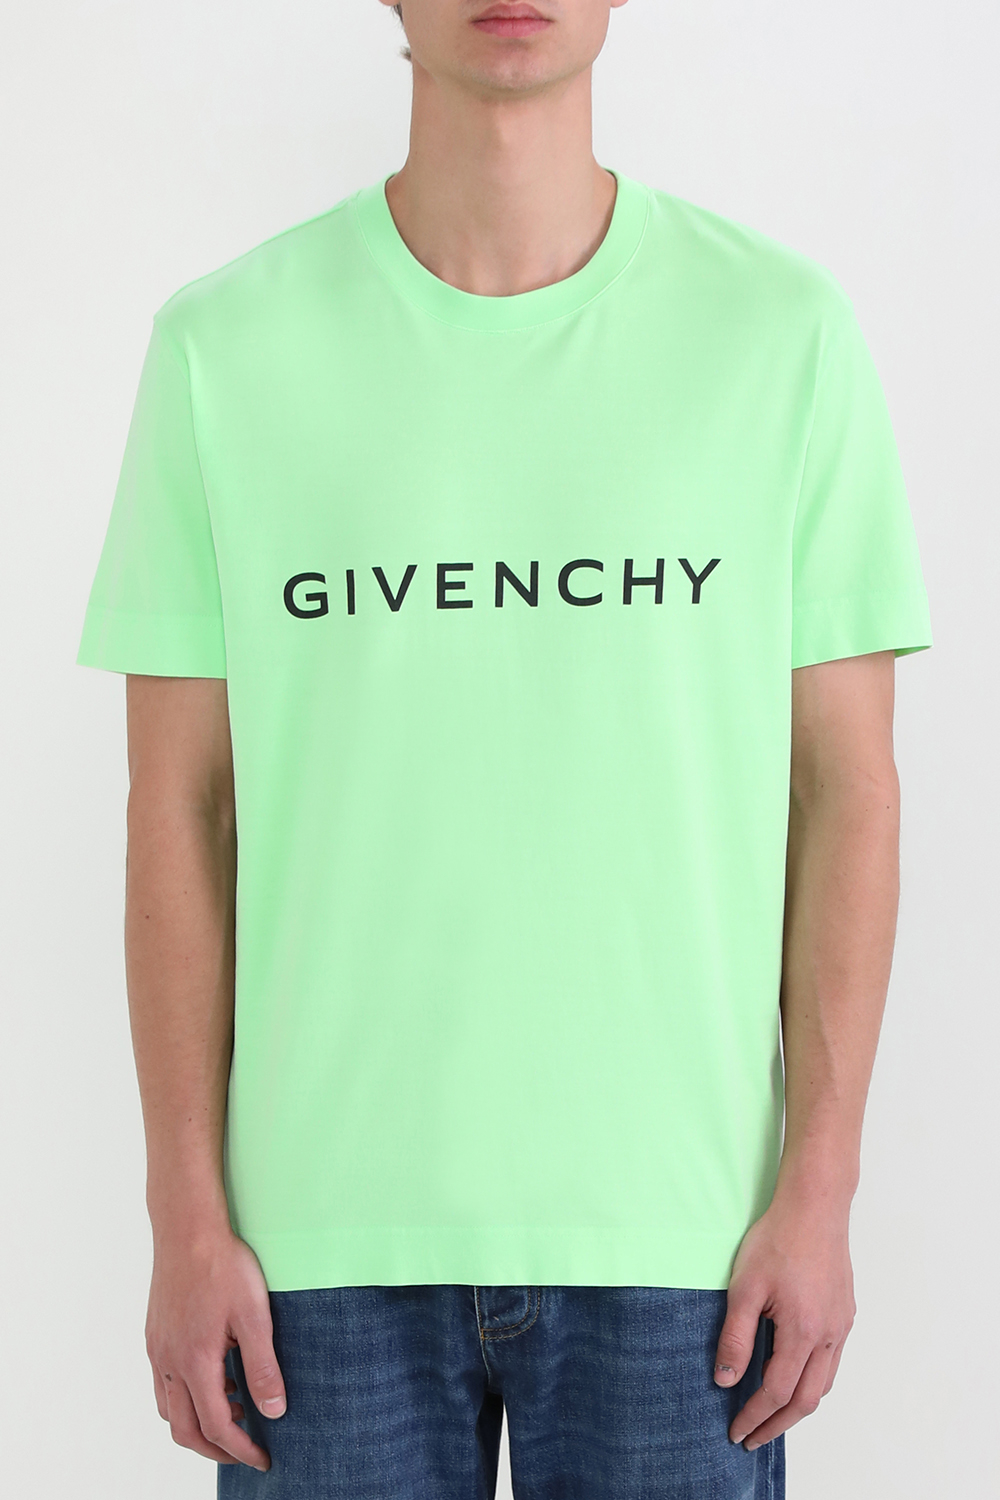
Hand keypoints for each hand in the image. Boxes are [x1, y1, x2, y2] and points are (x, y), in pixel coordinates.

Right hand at [145, 1228, 286, 1470]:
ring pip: (168, 1410)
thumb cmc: (223, 1265)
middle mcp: (168, 1363)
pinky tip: (212, 1378)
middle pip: (185, 1430)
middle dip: (215, 1449)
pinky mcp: (154, 1335)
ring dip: (197, 1424)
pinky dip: (184, 1398)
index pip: (216, 1426)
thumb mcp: (254, 1316)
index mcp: (195, 1362)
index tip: (262, 1458)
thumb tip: (274, 1410)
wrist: (187, 1228)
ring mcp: (157, 1349)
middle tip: (246, 1449)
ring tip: (232, 1412)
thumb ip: (263, 1366)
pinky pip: (162, 1384)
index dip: (240, 1449)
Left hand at [713, 1193, 856, 1449]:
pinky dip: (813, 1381)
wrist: (815, 1206)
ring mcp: (842, 1325)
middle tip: (752, 1437)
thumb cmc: (778, 1239)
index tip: (736, 1431)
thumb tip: (724, 1379)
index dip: (754, 1416)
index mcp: (803, 1333)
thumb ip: (735, 1337)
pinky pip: (833, 1362)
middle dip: (777, 1424)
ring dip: (798, 1406)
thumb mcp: (744, 1287)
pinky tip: (795, 1376)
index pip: (776, 1392)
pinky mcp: (845, 1313)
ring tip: (771, 1415)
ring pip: (824, 1384)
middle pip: (806, 1400)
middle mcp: (829, 1336)